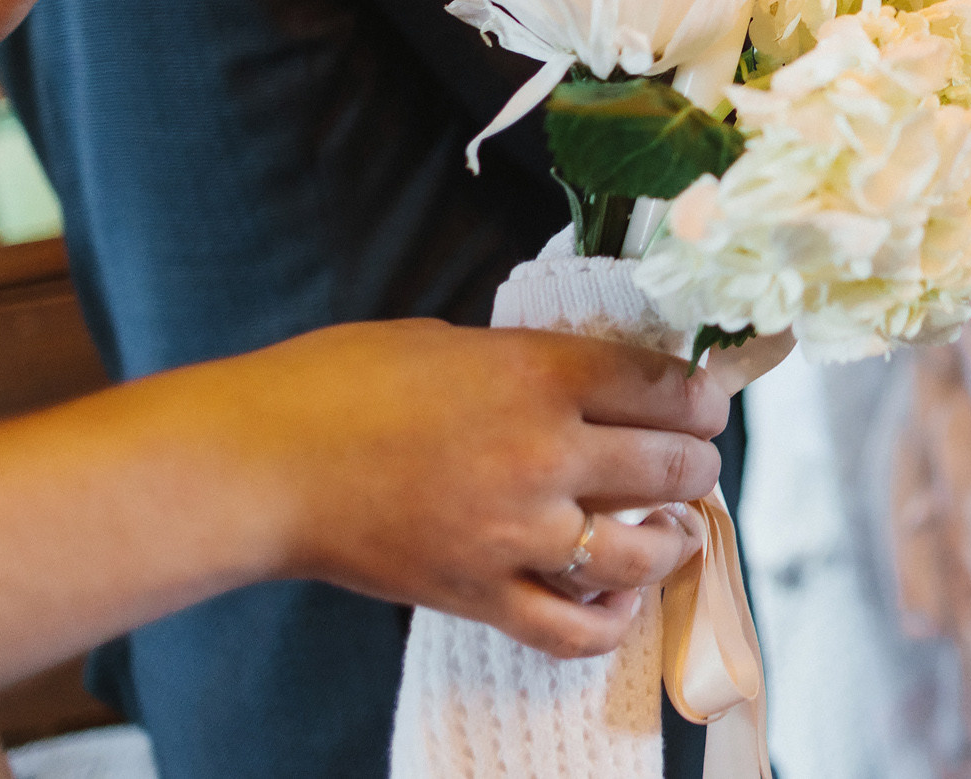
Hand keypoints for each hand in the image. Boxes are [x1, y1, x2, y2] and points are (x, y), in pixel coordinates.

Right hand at [169, 320, 727, 658]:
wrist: (263, 462)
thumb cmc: (345, 382)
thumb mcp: (460, 343)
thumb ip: (539, 364)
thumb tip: (608, 382)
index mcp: (541, 374)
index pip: (666, 386)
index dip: (702, 394)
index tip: (708, 400)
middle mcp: (543, 454)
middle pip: (672, 465)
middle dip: (697, 461)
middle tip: (693, 456)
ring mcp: (515, 532)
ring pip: (642, 551)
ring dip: (671, 538)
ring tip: (669, 526)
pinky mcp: (480, 594)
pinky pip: (575, 627)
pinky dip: (612, 619)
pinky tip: (621, 597)